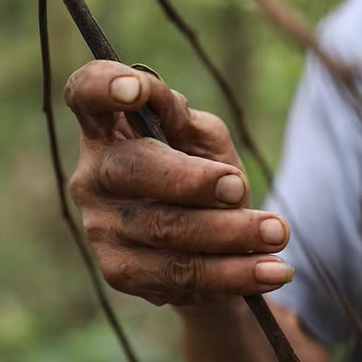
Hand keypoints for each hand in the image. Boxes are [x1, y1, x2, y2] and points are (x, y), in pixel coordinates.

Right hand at [65, 60, 292, 306]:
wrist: (210, 245)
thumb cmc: (202, 174)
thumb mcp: (201, 137)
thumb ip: (183, 117)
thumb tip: (163, 102)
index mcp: (107, 128)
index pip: (84, 94)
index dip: (102, 86)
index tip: (137, 90)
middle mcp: (93, 174)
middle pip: (131, 168)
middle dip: (192, 180)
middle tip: (239, 187)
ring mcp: (101, 225)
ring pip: (164, 228)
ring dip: (230, 232)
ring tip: (277, 233)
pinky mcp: (120, 271)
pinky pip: (178, 274)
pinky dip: (232, 273)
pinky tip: (271, 271)